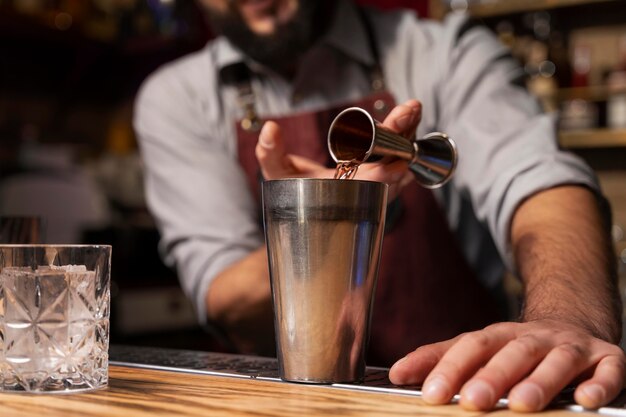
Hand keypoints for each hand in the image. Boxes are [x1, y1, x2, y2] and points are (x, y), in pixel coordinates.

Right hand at [255, 100, 421, 196]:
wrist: (312, 209)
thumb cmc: (295, 194)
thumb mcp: (278, 176)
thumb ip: (271, 154)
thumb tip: (270, 129)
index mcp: (347, 194)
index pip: (372, 185)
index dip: (386, 171)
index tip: (396, 155)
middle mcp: (370, 192)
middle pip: (394, 166)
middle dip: (402, 138)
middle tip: (407, 112)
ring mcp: (383, 185)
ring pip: (404, 160)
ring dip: (409, 134)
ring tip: (412, 109)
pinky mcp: (388, 175)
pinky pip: (403, 156)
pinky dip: (408, 136)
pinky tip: (411, 115)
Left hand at [388, 320, 625, 411]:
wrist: (572, 325)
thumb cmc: (516, 348)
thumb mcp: (478, 348)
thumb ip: (439, 359)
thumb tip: (396, 374)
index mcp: (499, 335)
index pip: (471, 347)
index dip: (449, 367)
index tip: (428, 393)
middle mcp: (533, 338)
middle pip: (511, 353)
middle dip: (492, 377)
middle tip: (472, 401)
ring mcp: (571, 346)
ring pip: (556, 360)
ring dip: (541, 381)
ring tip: (523, 403)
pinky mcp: (607, 358)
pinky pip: (608, 370)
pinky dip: (600, 384)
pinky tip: (586, 400)